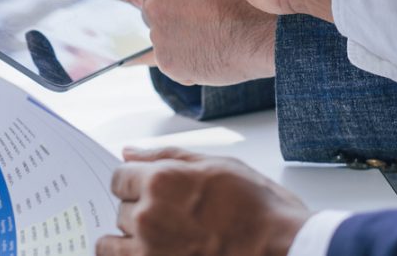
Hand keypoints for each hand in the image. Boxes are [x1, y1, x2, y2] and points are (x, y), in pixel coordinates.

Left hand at [45, 0, 276, 85]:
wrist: (265, 31)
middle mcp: (151, 10)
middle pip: (143, 9)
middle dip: (151, 7)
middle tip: (175, 5)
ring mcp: (159, 39)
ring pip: (162, 33)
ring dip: (186, 32)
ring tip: (221, 28)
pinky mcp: (170, 64)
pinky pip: (172, 59)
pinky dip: (189, 54)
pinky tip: (210, 50)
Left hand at [98, 147, 310, 255]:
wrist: (283, 251)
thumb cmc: (260, 210)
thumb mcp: (218, 165)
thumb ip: (167, 156)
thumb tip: (129, 151)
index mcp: (161, 180)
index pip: (119, 177)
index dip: (137, 182)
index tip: (152, 190)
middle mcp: (148, 216)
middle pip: (121, 208)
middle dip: (141, 210)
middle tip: (175, 217)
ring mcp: (149, 251)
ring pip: (113, 241)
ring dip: (132, 239)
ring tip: (165, 240)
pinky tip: (151, 253)